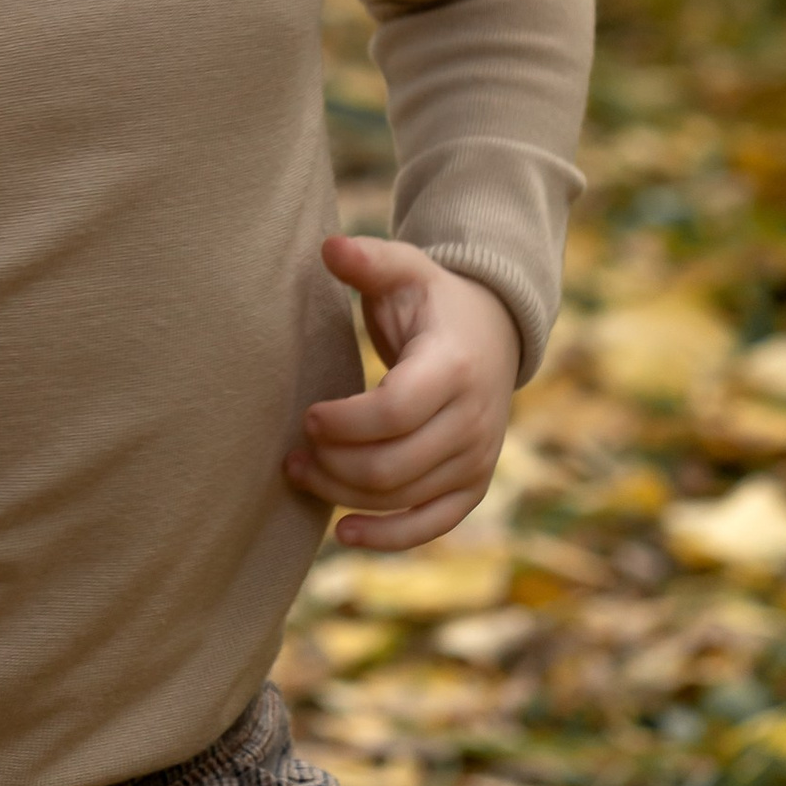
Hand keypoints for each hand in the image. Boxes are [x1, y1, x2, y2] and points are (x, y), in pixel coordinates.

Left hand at [287, 234, 519, 547]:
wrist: (493, 333)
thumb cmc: (432, 299)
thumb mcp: (405, 268)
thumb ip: (368, 260)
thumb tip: (328, 248)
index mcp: (453, 366)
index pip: (394, 412)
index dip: (345, 423)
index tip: (307, 416)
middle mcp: (474, 420)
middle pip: (393, 465)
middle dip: (333, 464)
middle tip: (292, 452)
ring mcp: (478, 459)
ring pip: (402, 497)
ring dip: (344, 494)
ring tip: (301, 472)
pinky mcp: (473, 486)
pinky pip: (431, 525)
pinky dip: (388, 537)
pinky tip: (342, 533)